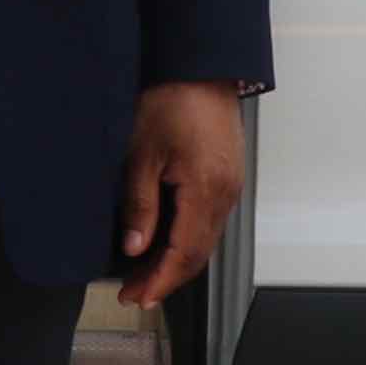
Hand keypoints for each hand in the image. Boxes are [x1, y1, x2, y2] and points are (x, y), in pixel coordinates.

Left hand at [118, 82, 246, 307]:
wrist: (201, 68)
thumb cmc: (172, 100)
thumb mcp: (142, 153)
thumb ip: (139, 204)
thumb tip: (135, 248)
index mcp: (206, 191)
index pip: (184, 254)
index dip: (159, 281)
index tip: (136, 297)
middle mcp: (225, 195)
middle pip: (198, 255)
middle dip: (166, 279)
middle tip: (135, 293)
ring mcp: (230, 187)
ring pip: (205, 241)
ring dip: (176, 262)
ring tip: (145, 274)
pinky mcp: (228, 178)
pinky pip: (209, 222)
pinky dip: (187, 240)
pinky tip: (166, 242)